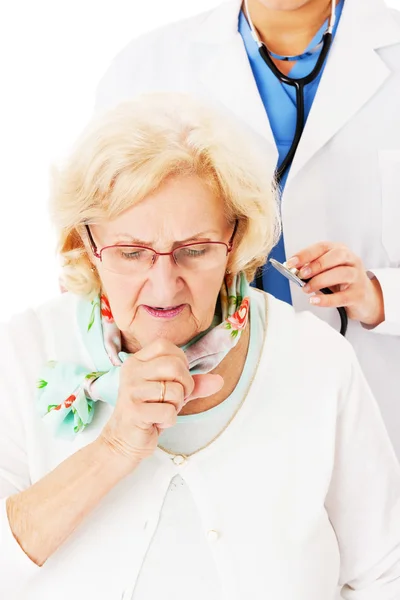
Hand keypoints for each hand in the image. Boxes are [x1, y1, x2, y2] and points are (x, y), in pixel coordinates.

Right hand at [98, 339, 222, 464]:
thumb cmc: (149, 412)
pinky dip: (169, 420)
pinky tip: (156, 422)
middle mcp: (131, 371)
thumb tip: (220, 381)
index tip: (177, 378)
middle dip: (185, 385)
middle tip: (176, 398)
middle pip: (175, 366)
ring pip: (175, 390)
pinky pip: (169, 411)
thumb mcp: (171, 393)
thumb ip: (194, 384)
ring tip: (162, 411)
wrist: (123, 440)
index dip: (181, 361)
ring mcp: (131, 390)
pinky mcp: (134, 410)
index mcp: (137, 361)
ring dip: (176, 406)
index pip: (165, 346)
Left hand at [286, 242, 384, 326]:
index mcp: (340, 250)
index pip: (323, 247)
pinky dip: (326, 300)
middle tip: (301, 274)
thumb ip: (312, 268)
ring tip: (306, 288)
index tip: (291, 263)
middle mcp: (351, 260)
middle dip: (316, 265)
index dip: (305, 254)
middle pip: (336, 256)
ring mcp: (357, 277)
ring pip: (341, 274)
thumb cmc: (341, 281)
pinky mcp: (358, 295)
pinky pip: (342, 297)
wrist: (364, 298)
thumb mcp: (327, 270)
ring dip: (320, 281)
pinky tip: (314, 300)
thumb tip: (294, 270)